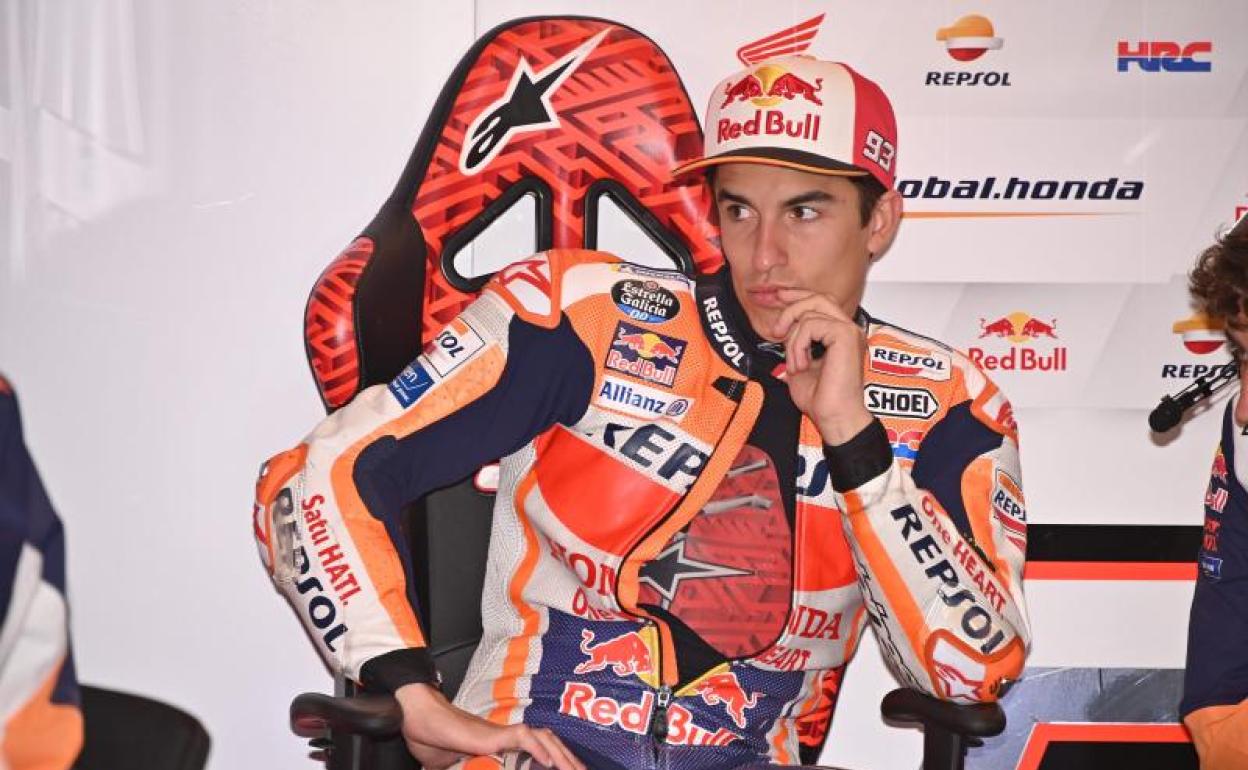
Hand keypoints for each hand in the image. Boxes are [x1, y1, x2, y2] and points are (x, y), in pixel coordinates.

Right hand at [393, 683, 585, 769]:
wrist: (415, 717)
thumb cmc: (431, 738)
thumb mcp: (450, 765)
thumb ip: (465, 768)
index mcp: (499, 745)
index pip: (537, 749)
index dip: (556, 759)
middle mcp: (504, 736)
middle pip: (547, 742)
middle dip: (568, 759)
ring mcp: (498, 733)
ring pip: (540, 738)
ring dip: (561, 755)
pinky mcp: (489, 734)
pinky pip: (520, 737)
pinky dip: (538, 748)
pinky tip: (550, 761)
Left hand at [772, 288, 873, 444]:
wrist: (835, 418)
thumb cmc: (822, 400)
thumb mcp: (800, 366)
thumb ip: (795, 345)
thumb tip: (783, 332)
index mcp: (841, 336)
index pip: (821, 302)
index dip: (798, 297)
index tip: (778, 298)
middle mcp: (849, 330)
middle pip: (817, 298)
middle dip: (791, 308)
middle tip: (776, 331)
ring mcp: (849, 331)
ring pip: (810, 312)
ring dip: (793, 340)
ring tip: (795, 364)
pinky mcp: (845, 336)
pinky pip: (811, 325)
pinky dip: (798, 345)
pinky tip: (801, 365)